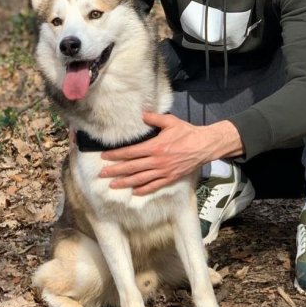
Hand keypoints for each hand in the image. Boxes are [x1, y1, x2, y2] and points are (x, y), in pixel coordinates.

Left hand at [99, 113, 242, 195]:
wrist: (204, 146)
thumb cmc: (187, 133)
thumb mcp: (170, 122)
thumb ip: (154, 118)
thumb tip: (142, 114)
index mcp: (155, 147)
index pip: (130, 153)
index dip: (116, 156)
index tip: (104, 157)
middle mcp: (157, 161)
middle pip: (132, 167)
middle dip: (115, 171)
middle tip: (102, 174)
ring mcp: (163, 171)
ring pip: (140, 179)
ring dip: (125, 182)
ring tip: (113, 185)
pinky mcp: (170, 178)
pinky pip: (154, 186)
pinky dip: (143, 190)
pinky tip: (134, 192)